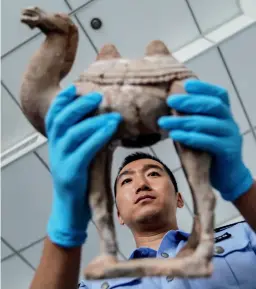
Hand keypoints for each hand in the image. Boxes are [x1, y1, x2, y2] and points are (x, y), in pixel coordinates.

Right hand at [45, 85, 121, 246]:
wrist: (70, 209)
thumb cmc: (79, 179)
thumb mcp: (78, 155)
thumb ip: (85, 139)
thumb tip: (104, 119)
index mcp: (56, 142)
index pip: (54, 116)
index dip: (63, 100)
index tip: (76, 87)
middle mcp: (55, 148)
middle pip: (62, 120)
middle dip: (79, 105)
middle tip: (98, 96)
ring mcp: (61, 161)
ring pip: (72, 134)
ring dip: (93, 121)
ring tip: (112, 114)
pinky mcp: (70, 173)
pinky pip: (84, 151)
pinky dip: (97, 138)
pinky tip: (110, 130)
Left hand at [158, 79, 252, 201]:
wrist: (227, 176)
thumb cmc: (210, 151)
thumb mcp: (202, 132)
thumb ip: (193, 120)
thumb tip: (170, 107)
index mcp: (224, 115)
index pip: (219, 94)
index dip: (204, 87)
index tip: (186, 83)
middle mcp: (230, 122)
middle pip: (212, 105)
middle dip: (189, 102)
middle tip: (170, 101)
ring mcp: (231, 136)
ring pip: (208, 123)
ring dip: (183, 121)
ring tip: (164, 122)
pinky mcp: (229, 151)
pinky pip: (209, 141)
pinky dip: (191, 137)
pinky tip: (175, 135)